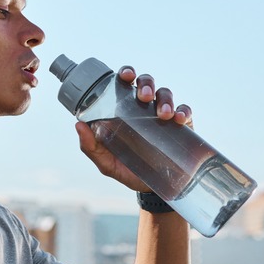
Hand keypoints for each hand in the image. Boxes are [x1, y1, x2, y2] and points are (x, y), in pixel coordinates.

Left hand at [75, 66, 192, 191]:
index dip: (126, 73)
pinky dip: (183, 111)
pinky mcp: (181, 126)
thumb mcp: (106, 161)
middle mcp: (144, 107)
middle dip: (146, 84)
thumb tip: (78, 125)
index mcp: (124, 109)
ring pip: (166, 94)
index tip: (126, 76)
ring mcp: (163, 114)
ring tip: (163, 114)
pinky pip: (185, 111)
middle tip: (143, 97)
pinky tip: (179, 120)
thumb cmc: (126, 169)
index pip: (124, 84)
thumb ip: (91, 147)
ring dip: (165, 99)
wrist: (151, 189)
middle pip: (146, 83)